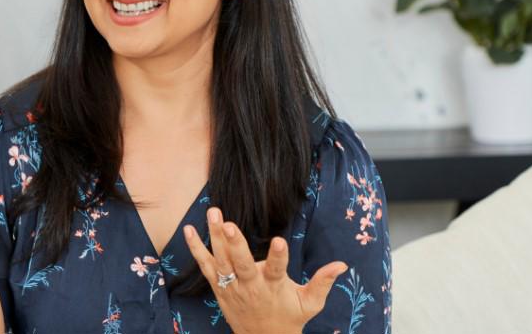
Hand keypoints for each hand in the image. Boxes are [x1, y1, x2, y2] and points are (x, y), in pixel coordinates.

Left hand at [183, 207, 347, 333]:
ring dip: (214, 237)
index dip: (278, 256)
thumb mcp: (310, 304)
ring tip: (213, 213)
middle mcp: (250, 286)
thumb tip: (342, 264)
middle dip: (234, 244)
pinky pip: (205, 266)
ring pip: (221, 261)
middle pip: (241, 264)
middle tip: (228, 223)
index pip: (277, 269)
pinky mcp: (219, 287)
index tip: (279, 241)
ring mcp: (232, 286)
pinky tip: (189, 230)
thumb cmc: (289, 318)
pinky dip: (196, 249)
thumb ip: (323, 282)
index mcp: (274, 287)